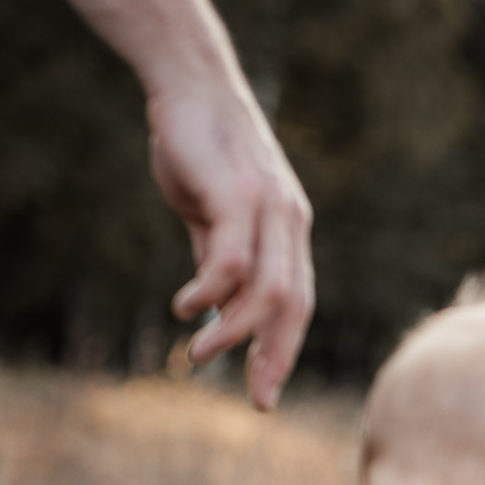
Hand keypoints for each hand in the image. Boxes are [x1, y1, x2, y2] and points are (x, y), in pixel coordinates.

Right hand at [146, 84, 312, 409]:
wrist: (191, 86)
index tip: (265, 394)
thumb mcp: (215, 215)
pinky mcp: (239, 194)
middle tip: (255, 399)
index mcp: (289, 233)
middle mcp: (290, 224)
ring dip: (234, 331)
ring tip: (198, 354)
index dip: (283, 352)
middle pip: (295, 307)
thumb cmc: (200, 150)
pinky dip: (210, 291)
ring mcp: (269, 208)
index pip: (298, 306)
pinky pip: (233, 258)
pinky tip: (186, 308)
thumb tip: (220, 309)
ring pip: (268, 291)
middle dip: (275, 358)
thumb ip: (221, 258)